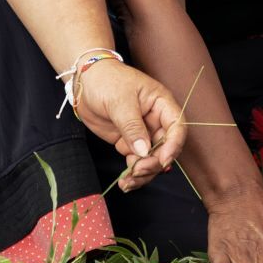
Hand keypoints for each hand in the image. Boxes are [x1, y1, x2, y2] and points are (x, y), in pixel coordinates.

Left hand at [71, 59, 184, 190]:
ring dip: (143, 173)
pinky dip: (132, 173)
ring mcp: (143, 132)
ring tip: (128, 182)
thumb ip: (132, 127)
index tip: (163, 161)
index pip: (177, 127)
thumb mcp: (120, 101)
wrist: (85, 81)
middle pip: (165, 148)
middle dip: (153, 163)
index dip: (173, 146)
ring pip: (152, 159)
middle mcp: (156, 120)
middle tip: (137, 171)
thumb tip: (144, 151)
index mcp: (161, 104)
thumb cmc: (106, 81)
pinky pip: (137, 161)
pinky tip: (125, 181)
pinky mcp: (129, 141)